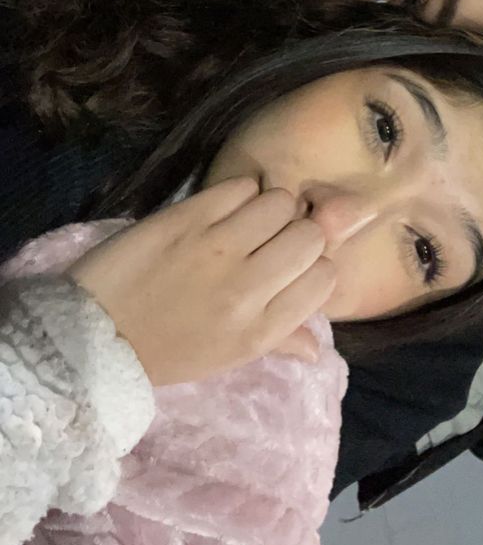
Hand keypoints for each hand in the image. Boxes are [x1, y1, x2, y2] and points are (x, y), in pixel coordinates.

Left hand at [69, 178, 335, 385]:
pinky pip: (240, 187)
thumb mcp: (228, 357)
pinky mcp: (187, 218)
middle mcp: (248, 289)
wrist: (94, 335)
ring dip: (269, 207)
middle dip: (297, 231)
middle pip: (310, 235)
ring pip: (280, 203)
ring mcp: (218, 250)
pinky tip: (221, 207)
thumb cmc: (165, 350)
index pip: (326, 277)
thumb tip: (319, 346)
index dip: (315, 264)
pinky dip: (238, 192)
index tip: (293, 264)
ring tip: (246, 219)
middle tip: (271, 238)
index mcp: (261, 331)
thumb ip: (279, 341)